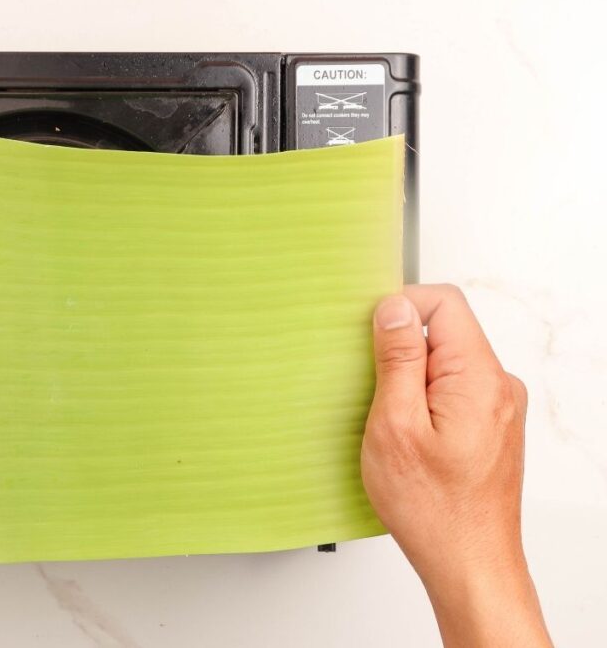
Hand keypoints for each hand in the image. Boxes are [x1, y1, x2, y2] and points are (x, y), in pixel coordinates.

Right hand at [361, 285, 550, 646]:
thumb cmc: (433, 509)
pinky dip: (422, 401)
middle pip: (443, 331)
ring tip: (389, 423)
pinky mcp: (488, 424)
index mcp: (479, 377)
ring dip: (409, 380)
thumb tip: (394, 307)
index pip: (444, 302)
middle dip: (399, 350)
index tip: (368, 337)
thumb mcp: (395, 426)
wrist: (469, 563)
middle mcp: (497, 385)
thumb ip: (397, 359)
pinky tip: (406, 437)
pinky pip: (451, 389)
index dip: (399, 307)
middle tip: (373, 392)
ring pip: (444, 362)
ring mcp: (496, 406)